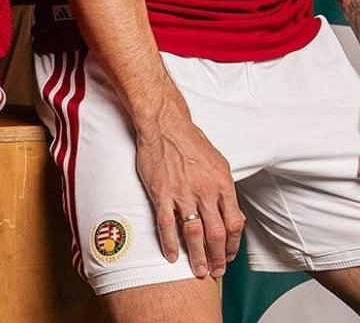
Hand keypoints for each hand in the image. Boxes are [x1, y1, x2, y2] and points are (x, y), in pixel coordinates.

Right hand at [134, 111, 244, 279]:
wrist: (164, 123)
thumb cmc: (190, 140)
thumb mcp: (218, 163)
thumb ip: (225, 190)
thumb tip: (230, 213)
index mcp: (222, 184)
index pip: (234, 225)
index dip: (233, 246)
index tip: (229, 256)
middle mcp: (205, 191)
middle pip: (216, 235)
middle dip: (218, 258)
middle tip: (216, 271)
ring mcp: (182, 192)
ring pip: (194, 233)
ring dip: (198, 256)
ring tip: (198, 270)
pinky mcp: (161, 191)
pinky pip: (167, 223)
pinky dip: (170, 243)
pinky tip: (172, 255)